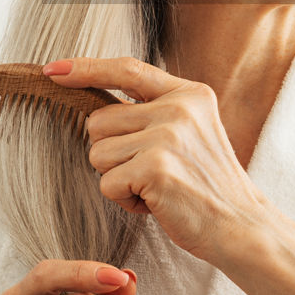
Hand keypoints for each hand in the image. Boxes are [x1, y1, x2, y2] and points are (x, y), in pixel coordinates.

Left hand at [42, 57, 272, 262]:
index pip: (126, 69)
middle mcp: (178, 108)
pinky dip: (124, 201)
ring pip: (98, 153)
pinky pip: (107, 183)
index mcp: (189, 93)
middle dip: (111, 152)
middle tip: (150, 172)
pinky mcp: (156, 167)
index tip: (53, 70)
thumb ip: (154, 111)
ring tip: (155, 188)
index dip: (86, 69)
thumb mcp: (192, 131)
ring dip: (117, 179)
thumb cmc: (207, 185)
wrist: (241, 225)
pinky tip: (156, 204)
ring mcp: (168, 135)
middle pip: (98, 121)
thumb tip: (95, 105)